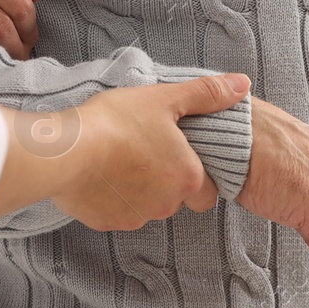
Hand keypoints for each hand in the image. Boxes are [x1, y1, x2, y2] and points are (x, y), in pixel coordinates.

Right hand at [0, 74, 252, 229]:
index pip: (206, 190)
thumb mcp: (165, 99)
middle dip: (164, 182)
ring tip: (118, 159)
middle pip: (175, 199)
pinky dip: (111, 198)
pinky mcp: (106, 223)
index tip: (175, 154)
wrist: (65, 150)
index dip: (193, 173)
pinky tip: (99, 174)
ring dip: (138, 190)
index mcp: (188, 178)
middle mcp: (167, 206)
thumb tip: (243, 84)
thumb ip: (207, 95)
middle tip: (144, 152)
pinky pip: (116, 213)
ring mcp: (135, 218)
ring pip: (146, 207)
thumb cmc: (116, 121)